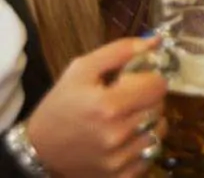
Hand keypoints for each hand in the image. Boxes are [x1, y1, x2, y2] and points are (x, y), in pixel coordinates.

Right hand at [26, 37, 167, 177]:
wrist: (40, 148)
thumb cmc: (62, 104)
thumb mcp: (82, 70)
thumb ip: (120, 52)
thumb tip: (155, 41)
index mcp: (108, 105)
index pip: (158, 86)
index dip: (150, 78)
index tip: (136, 80)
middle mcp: (116, 134)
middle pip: (159, 107)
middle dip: (148, 98)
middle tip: (128, 98)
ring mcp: (119, 159)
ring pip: (159, 131)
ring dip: (148, 121)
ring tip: (127, 117)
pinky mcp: (121, 175)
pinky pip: (151, 154)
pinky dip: (143, 144)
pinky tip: (125, 138)